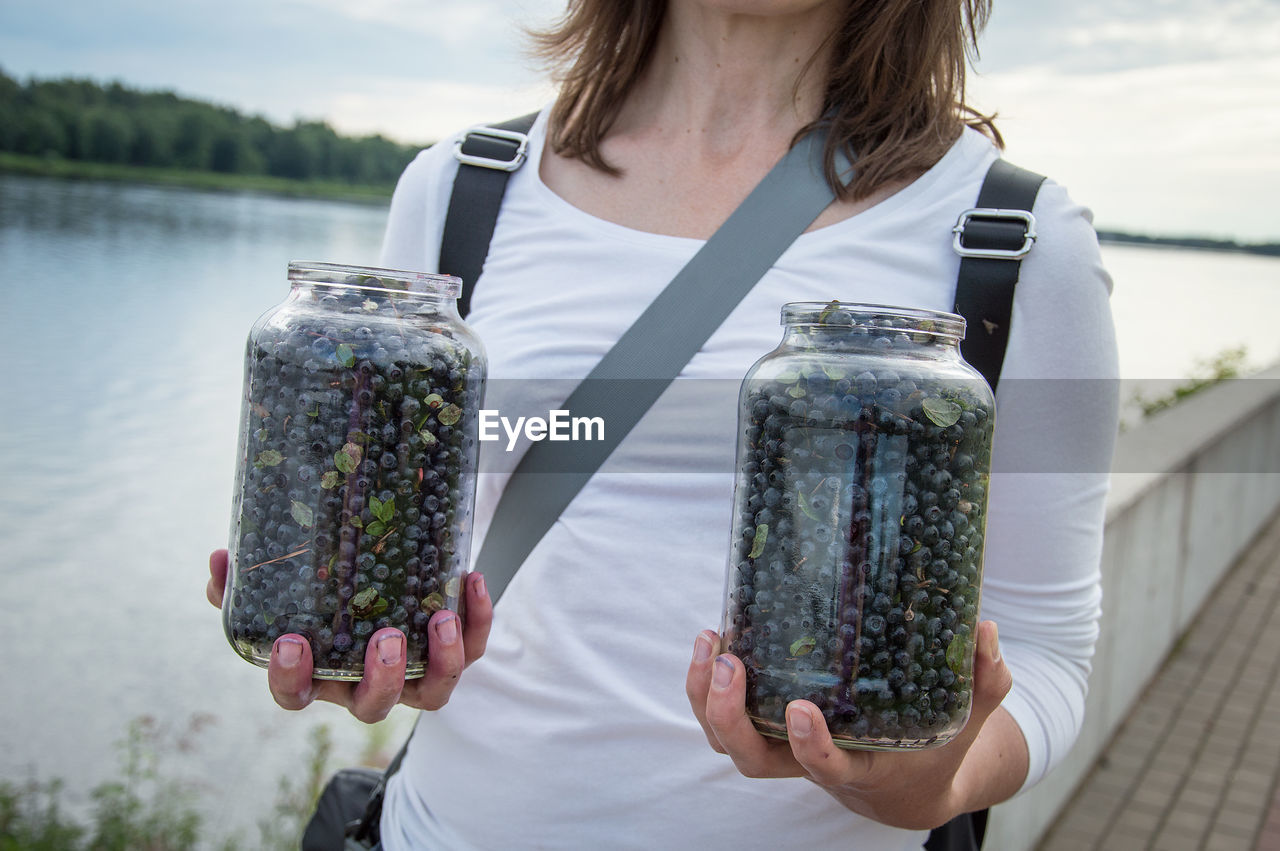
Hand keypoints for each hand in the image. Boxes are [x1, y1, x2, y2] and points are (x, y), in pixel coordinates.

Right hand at [207, 548, 492, 722]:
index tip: (291, 642)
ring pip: (433, 693)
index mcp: (321, 673)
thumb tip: (221, 559)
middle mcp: (366, 683)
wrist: (389, 578)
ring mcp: (414, 675)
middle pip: (373, 706)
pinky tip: (472, 580)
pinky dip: (478, 619)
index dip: (293, 679)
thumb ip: (248, 582)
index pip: (297, 696)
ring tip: (439, 618)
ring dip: (440, 660)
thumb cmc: (327, 596)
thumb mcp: (288, 587)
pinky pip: (474, 649)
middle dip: (381, 678)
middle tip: (384, 638)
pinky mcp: (454, 653)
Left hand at [686, 620, 1016, 829]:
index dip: (810, 747)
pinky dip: (708, 690)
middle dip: (731, 718)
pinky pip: (725, 721)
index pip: (826, 769)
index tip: (802, 711)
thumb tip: (986, 629)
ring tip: (710, 644)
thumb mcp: (967, 716)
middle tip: (730, 665)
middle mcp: (812, 762)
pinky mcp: (769, 730)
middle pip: (754, 759)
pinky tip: (713, 642)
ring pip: (728, 742)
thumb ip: (983, 678)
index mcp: (862, 767)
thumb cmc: (936, 748)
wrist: (908, 786)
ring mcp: (784, 749)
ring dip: (708, 700)